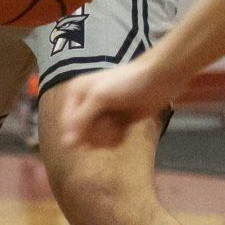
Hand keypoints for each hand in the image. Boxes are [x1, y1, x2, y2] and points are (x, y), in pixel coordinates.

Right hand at [54, 53, 177, 150]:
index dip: (80, 130)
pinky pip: (108, 141)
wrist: (158, 80)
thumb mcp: (99, 97)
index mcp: (76, 94)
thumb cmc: (127, 83)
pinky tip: (125, 127)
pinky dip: (118, 137)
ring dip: (108, 136)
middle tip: (111, 121)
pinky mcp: (115, 125)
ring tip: (119, 123)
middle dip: (97, 132)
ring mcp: (100, 116)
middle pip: (80, 135)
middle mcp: (84, 106)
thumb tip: (66, 144)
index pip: (67, 124)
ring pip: (95, 141)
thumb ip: (81, 120)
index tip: (97, 123)